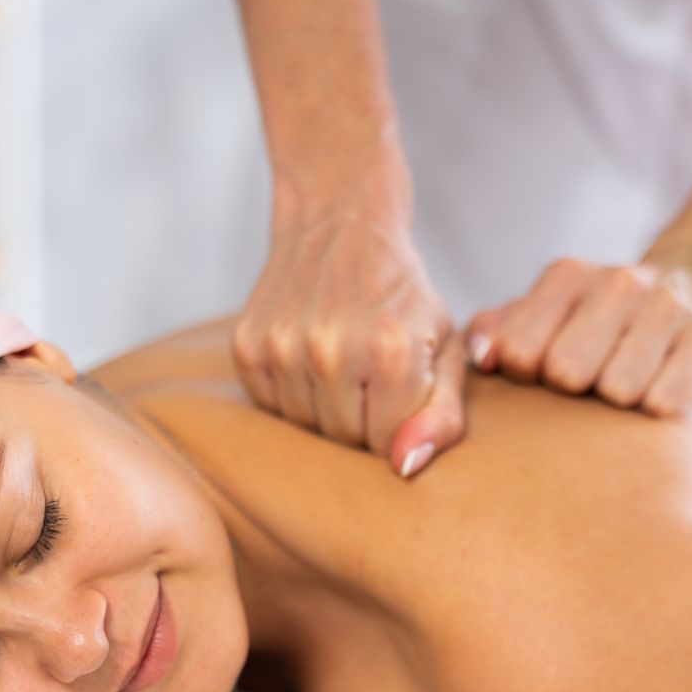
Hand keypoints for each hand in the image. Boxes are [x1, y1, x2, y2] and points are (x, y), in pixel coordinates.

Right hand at [233, 214, 465, 475]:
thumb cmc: (403, 297)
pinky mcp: (247, 348)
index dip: (396, 424)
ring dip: (325, 406)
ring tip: (340, 360)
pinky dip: (291, 391)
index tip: (400, 387)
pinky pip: (272, 408)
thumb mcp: (445, 349)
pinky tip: (308, 354)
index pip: (388, 446)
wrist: (340, 224)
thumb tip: (405, 468)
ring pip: (306, 428)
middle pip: (345, 441)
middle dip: (362, 417)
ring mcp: (283, 349)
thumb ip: (442, 417)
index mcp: (391, 353)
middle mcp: (332, 351)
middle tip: (370, 371)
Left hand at [465, 259, 691, 414]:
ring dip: (617, 402)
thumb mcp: (549, 307)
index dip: (525, 374)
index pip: (517, 350)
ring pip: (618, 391)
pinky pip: (664, 401)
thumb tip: (481, 358)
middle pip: (566, 373)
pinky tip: (658, 388)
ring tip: (625, 384)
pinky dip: (656, 406)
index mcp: (568, 276)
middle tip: (590, 381)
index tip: (542, 372)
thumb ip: (499, 329)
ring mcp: (666, 309)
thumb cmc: (601, 312)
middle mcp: (618, 285)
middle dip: (572, 390)